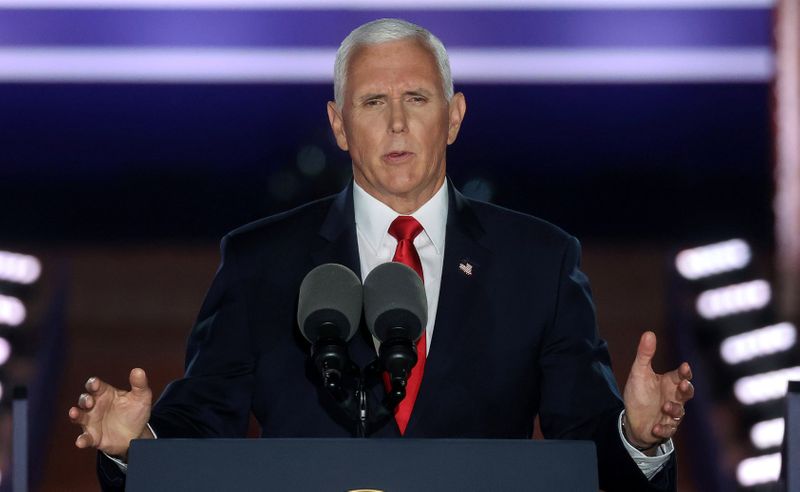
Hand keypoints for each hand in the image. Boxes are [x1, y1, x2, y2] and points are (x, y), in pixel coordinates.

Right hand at [68, 368, 153, 458]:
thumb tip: (138, 370)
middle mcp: (96, 406)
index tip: (95, 384)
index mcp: (106, 393)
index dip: (94, 384)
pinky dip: (82, 440)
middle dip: (85, 399)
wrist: (136, 435)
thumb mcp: (141, 397)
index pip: (96, 386)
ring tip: (74, 414)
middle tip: (90, 402)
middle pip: (84, 399)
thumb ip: (139, 384)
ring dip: (75, 415)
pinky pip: (85, 438)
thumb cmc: (135, 413)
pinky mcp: (93, 437)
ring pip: (79, 417)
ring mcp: (92, 421)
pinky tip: (80, 442)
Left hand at [622, 331, 693, 453]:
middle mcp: (673, 397)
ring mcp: (670, 414)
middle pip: (687, 393)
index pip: (681, 376)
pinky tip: (655, 427)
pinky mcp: (664, 428)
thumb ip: (645, 355)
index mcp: (669, 382)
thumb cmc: (639, 393)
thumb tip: (649, 333)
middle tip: (683, 386)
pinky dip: (663, 429)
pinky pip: (668, 430)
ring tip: (664, 406)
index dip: (684, 372)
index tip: (684, 367)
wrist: (631, 419)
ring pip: (679, 412)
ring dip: (674, 409)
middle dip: (687, 390)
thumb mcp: (639, 372)